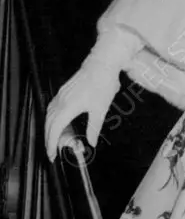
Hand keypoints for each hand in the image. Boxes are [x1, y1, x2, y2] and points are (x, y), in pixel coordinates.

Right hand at [44, 26, 141, 161]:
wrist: (101, 63)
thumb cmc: (102, 83)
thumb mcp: (101, 109)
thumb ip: (94, 128)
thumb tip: (91, 141)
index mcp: (68, 107)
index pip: (54, 130)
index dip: (51, 144)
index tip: (52, 154)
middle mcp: (61, 101)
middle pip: (48, 124)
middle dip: (48, 139)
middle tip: (52, 151)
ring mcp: (61, 94)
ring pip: (49, 115)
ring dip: (50, 128)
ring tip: (56, 139)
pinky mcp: (64, 90)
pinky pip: (53, 106)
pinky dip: (52, 117)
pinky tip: (59, 121)